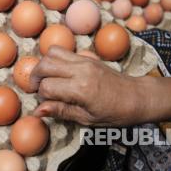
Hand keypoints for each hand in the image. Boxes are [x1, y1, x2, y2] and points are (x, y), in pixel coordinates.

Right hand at [29, 46, 147, 126]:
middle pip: (45, 64)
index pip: (47, 86)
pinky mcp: (88, 57)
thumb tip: (37, 111)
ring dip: (44, 64)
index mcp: (81, 89)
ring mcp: (85, 60)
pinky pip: (64, 51)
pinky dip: (55, 60)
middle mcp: (81, 70)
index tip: (46, 104)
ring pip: (52, 52)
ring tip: (46, 78)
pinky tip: (59, 73)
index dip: (42, 97)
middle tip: (36, 89)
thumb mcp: (87, 119)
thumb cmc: (114, 113)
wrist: (136, 97)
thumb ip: (61, 111)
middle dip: (35, 76)